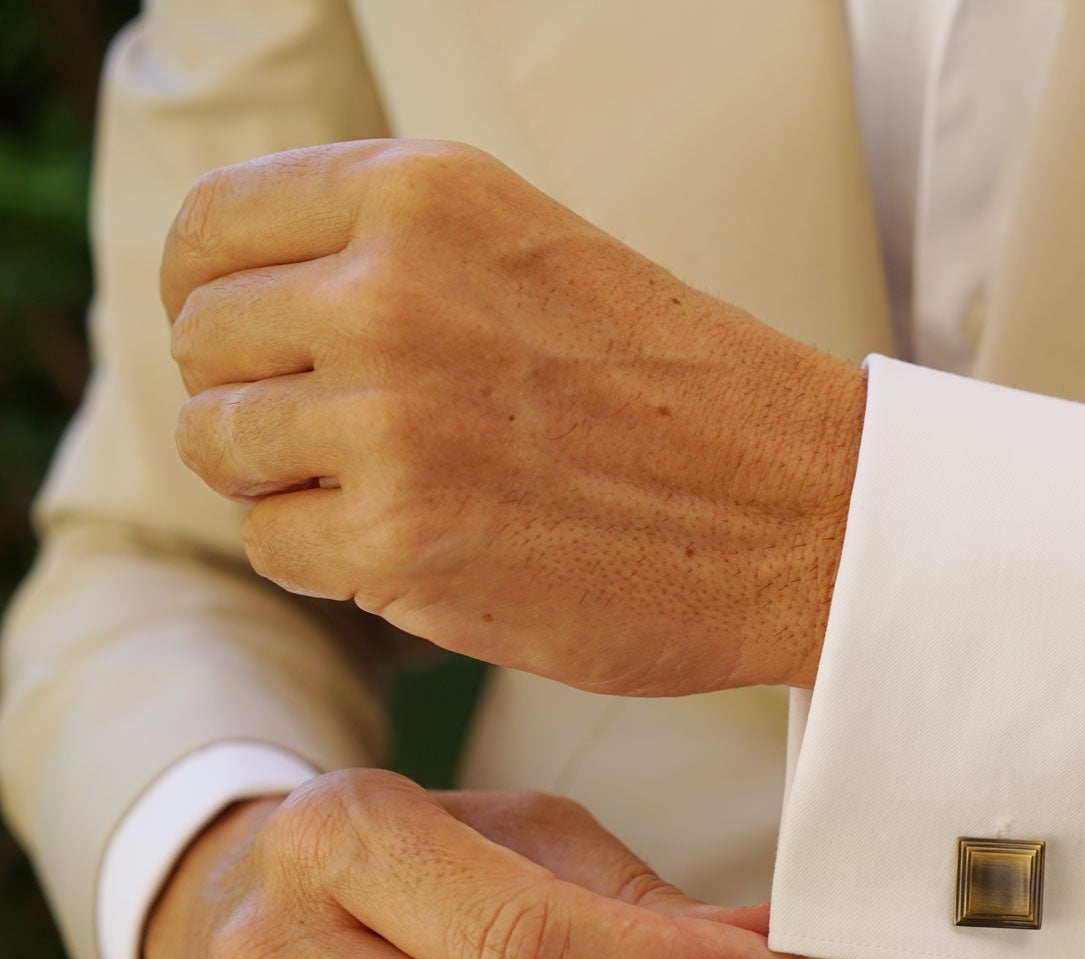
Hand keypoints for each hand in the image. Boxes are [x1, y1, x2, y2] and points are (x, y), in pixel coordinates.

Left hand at [161, 139, 866, 695]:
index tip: (256, 344)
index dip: (215, 297)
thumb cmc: (681, 393)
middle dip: (259, 397)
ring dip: (291, 481)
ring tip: (398, 490)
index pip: (211, 231)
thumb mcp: (532, 251)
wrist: (802, 510)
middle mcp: (390, 290)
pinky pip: (273, 545)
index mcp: (423, 195)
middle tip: (355, 437)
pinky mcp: (401, 541)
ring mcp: (390, 420)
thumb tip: (240, 307)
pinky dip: (333, 558)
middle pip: (203, 346)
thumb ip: (389, 254)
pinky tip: (426, 545)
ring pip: (222, 449)